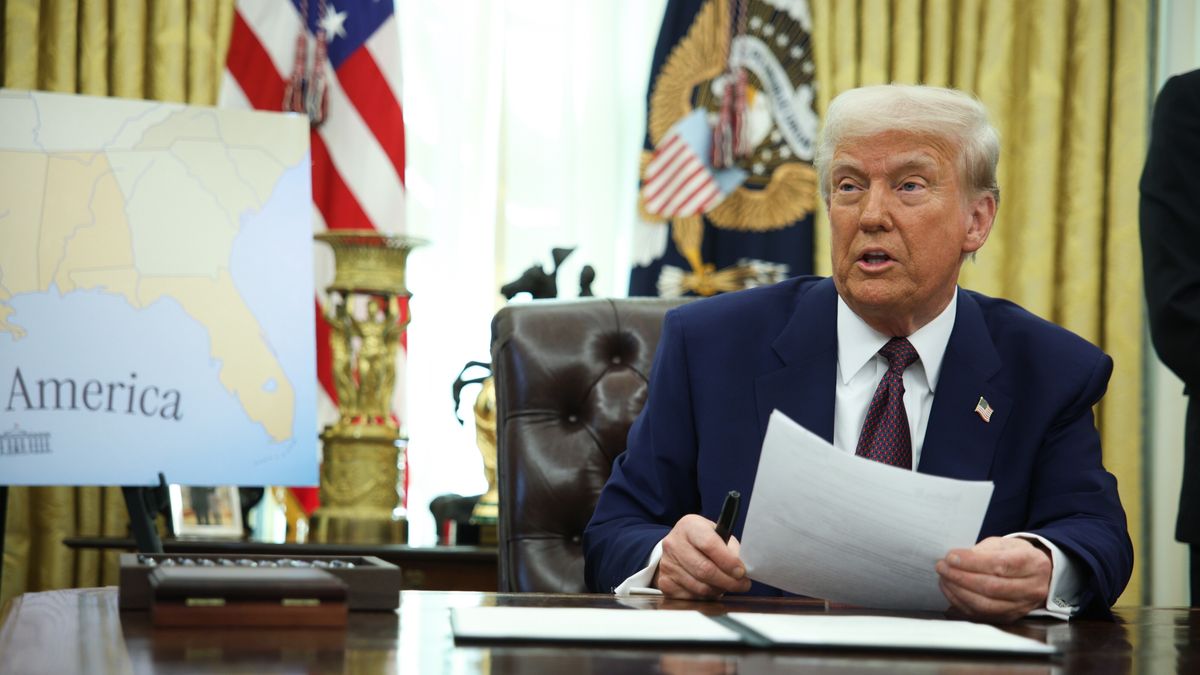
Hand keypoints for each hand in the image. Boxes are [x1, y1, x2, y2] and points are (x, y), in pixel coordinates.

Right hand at [652, 514, 751, 598]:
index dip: (728, 561)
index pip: (710, 545)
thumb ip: (730, 548)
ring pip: (699, 587)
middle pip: (704, 569)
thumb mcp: (716, 534)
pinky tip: (710, 589)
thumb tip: (741, 569)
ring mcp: (667, 564)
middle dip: (728, 581)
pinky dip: (705, 597)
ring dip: (718, 590)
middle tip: (741, 584)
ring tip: (726, 586)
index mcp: (689, 526)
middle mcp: (674, 543)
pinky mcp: (665, 582)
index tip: (741, 571)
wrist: (676, 548)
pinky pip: (691, 597)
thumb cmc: (701, 541)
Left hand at [935, 536, 1052, 622]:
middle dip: (961, 577)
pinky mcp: (1009, 618)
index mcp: (1034, 564)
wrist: (1038, 576)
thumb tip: (958, 559)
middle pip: (992, 587)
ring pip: (986, 605)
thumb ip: (983, 550)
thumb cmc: (1017, 556)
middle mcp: (1032, 588)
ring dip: (958, 591)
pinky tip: (950, 590)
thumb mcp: (1005, 544)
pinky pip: (981, 615)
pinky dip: (961, 602)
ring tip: (944, 578)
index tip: (951, 556)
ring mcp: (1021, 606)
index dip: (972, 562)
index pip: (1000, 565)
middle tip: (942, 567)